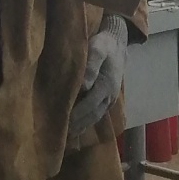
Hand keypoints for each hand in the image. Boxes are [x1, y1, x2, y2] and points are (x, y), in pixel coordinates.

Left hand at [69, 15, 127, 135]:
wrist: (117, 43)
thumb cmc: (104, 45)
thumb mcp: (98, 48)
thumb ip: (92, 65)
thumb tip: (84, 85)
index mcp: (106, 85)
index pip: (90, 105)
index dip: (77, 115)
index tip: (63, 122)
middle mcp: (109, 96)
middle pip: (92, 115)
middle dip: (77, 125)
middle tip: (61, 134)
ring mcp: (109, 99)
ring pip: (95, 117)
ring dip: (82, 127)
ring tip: (66, 136)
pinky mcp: (107, 99)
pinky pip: (97, 114)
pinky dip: (86, 123)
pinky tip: (76, 129)